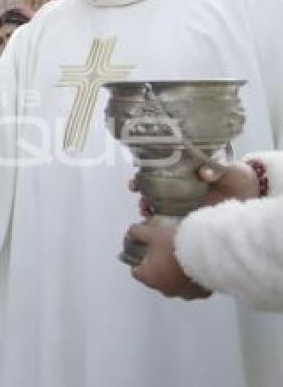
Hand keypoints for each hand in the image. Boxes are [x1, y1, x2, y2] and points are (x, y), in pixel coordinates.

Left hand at [126, 222, 211, 299]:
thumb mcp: (152, 233)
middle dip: (159, 268)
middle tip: (165, 252)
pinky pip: (194, 287)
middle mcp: (165, 289)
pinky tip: (197, 265)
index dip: (139, 262)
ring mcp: (184, 293)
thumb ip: (137, 233)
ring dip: (177, 275)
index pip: (137, 272)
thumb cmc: (175, 244)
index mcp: (149, 277)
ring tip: (183, 258)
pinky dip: (193, 278)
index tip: (144, 253)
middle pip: (157, 279)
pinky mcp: (201, 293)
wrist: (207, 251)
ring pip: (176, 284)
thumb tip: (131, 233)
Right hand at [130, 161, 259, 216]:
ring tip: (145, 207)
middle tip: (136, 188)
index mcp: (184, 168)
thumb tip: (204, 173)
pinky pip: (167, 219)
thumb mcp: (229, 169)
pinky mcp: (186, 216)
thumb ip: (217, 169)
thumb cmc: (237, 177)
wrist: (250, 196)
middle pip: (150, 183)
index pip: (158, 165)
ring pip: (155, 201)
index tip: (138, 169)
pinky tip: (154, 221)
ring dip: (145, 204)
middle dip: (139, 186)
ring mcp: (180, 201)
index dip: (145, 167)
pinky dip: (158, 221)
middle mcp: (178, 184)